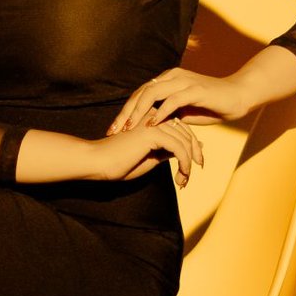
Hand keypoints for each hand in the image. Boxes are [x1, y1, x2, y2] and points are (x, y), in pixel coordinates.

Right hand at [86, 119, 204, 188]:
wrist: (99, 162)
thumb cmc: (121, 162)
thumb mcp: (153, 156)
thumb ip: (171, 149)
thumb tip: (197, 147)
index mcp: (153, 117)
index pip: (182, 129)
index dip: (192, 148)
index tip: (193, 167)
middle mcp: (155, 115)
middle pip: (187, 133)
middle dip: (194, 155)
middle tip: (191, 175)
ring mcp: (153, 122)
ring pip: (185, 141)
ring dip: (188, 164)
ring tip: (183, 180)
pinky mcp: (152, 133)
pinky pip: (179, 148)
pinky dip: (184, 163)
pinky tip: (181, 176)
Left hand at [106, 67, 246, 135]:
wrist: (239, 97)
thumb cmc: (212, 106)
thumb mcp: (185, 112)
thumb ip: (168, 115)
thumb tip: (151, 126)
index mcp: (168, 80)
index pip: (140, 94)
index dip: (125, 111)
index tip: (114, 129)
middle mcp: (172, 77)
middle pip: (141, 93)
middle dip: (125, 113)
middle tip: (113, 130)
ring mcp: (184, 81)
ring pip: (152, 94)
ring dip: (138, 112)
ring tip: (128, 128)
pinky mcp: (195, 89)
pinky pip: (173, 100)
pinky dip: (160, 112)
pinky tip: (151, 124)